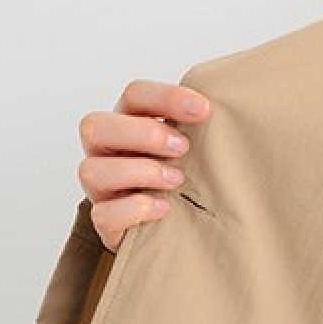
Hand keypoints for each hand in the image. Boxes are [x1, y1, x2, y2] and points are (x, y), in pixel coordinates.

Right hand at [76, 80, 211, 252]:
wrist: (170, 228)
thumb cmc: (178, 178)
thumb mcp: (188, 148)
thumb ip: (196, 128)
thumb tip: (230, 109)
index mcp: (126, 123)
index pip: (133, 96)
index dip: (166, 97)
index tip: (203, 109)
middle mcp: (104, 152)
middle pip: (96, 127)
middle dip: (143, 133)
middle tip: (183, 147)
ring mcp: (100, 188)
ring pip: (92, 170)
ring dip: (140, 171)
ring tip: (176, 180)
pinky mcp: (104, 221)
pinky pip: (104, 214)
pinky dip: (135, 209)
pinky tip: (164, 208)